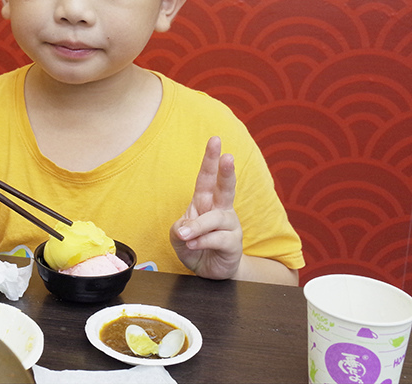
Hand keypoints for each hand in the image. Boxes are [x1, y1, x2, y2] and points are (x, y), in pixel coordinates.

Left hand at [170, 136, 242, 279]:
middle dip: (226, 171)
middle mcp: (220, 210)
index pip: (207, 177)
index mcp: (205, 202)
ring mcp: (230, 226)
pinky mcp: (233, 243)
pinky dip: (203, 242)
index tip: (215, 140)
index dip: (210, 159)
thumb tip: (186, 228)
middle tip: (228, 157)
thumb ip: (179, 229)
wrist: (210, 271)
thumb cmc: (195, 247)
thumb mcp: (178, 237)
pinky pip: (218, 239)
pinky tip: (194, 246)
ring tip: (186, 236)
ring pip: (216, 218)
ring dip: (198, 226)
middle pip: (225, 188)